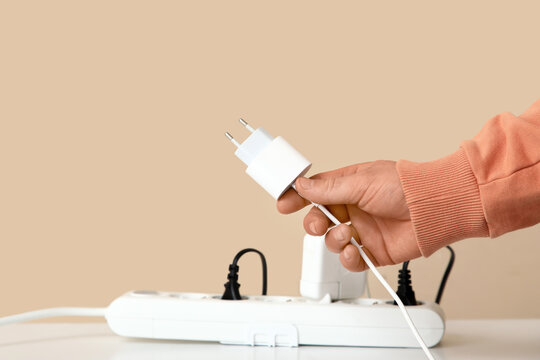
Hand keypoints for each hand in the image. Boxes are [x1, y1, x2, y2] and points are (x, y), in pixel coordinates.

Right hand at [277, 160, 420, 270]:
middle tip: (317, 224)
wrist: (434, 209)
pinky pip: (352, 259)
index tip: (283, 203)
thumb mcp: (361, 181)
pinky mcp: (374, 250)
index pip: (316, 191)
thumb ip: (329, 189)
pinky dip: (349, 258)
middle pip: (320, 218)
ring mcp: (363, 229)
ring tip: (347, 234)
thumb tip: (302, 186)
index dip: (298, 197)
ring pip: (332, 240)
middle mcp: (354, 208)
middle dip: (313, 223)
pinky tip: (355, 250)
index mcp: (349, 186)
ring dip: (334, 240)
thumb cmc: (405, 186)